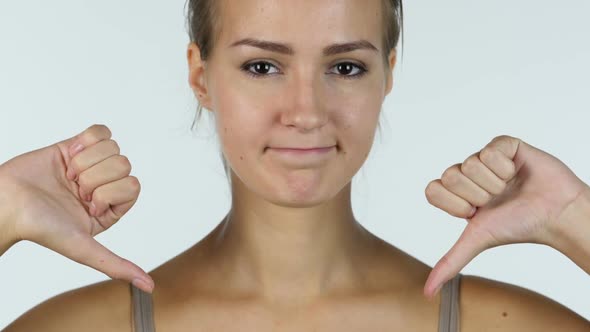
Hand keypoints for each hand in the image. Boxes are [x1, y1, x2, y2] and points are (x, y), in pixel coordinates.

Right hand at [0, 124, 153, 292]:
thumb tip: (149, 287)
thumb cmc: (41, 227)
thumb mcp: (84, 249)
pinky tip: (68, 156)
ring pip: (113, 148)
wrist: (5, 202)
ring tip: (67, 176)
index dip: (108, 191)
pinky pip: (101, 132)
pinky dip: (83, 142)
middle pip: (123, 164)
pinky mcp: (78, 145)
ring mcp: (92, 165)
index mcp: (112, 208)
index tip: (86, 203)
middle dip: (93, 176)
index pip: (133, 185)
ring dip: (85, 161)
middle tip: (72, 190)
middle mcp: (105, 187)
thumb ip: (117, 265)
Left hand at [423, 135, 587, 299]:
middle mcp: (466, 172)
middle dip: (478, 194)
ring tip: (509, 187)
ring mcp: (483, 157)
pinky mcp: (502, 144)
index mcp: (455, 192)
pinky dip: (506, 167)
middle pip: (450, 175)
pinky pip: (490, 150)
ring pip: (470, 163)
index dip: (456, 204)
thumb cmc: (518, 226)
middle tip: (496, 199)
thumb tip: (427, 293)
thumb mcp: (478, 240)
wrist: (555, 214)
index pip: (432, 190)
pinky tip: (516, 172)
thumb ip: (450, 262)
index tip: (476, 212)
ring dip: (494, 182)